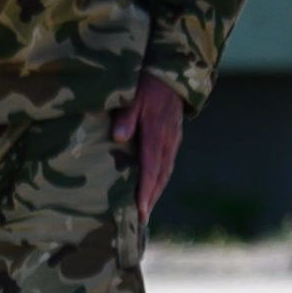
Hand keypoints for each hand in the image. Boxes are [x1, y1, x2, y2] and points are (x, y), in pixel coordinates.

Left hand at [110, 76, 184, 220]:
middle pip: (161, 175)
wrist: (172, 73)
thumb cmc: (147, 85)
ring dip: (157, 190)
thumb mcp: (133, 97)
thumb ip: (126, 117)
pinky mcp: (173, 137)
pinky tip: (153, 184)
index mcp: (157, 133)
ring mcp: (173, 140)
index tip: (140, 209)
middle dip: (151, 197)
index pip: (151, 168)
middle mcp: (168, 141)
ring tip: (146, 208)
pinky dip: (160, 178)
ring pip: (166, 170)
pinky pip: (167, 162)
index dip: (145, 190)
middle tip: (142, 219)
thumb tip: (118, 138)